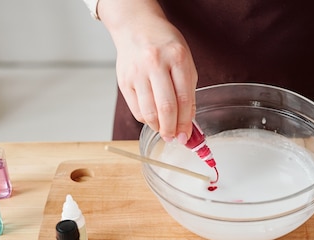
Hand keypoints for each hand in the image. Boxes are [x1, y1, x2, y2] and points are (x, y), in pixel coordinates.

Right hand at [111, 14, 197, 142]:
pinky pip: (136, 109)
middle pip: (166, 108)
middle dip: (172, 129)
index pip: (184, 99)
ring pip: (149, 112)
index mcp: (177, 58)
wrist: (137, 27)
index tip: (187, 136)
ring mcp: (137, 73)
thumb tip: (188, 123)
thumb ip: (188, 92)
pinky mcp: (124, 81)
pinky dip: (146, 120)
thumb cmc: (165, 45)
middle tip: (175, 139)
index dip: (186, 123)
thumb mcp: (185, 62)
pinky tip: (153, 119)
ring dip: (158, 127)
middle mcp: (155, 64)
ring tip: (165, 131)